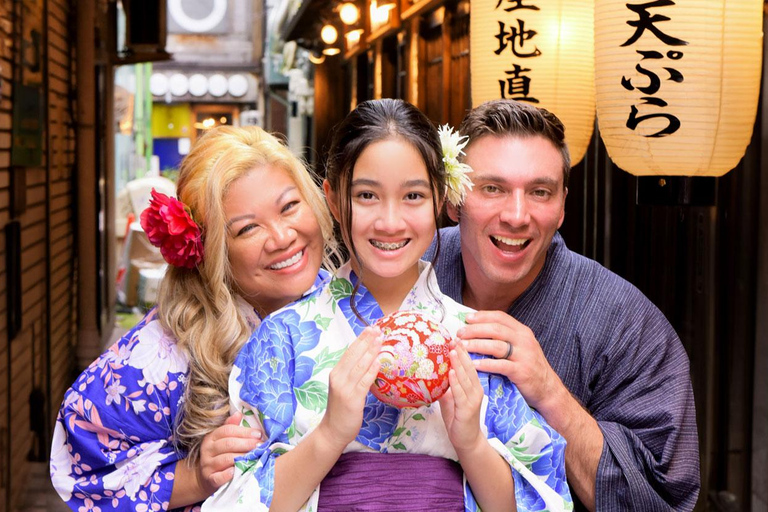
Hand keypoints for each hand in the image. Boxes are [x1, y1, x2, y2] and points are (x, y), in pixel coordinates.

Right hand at [196, 412, 263, 495]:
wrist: (206, 477)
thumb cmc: (219, 455)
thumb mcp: (222, 439)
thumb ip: (230, 427)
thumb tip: (239, 414)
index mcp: (211, 437)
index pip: (227, 430)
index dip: (244, 432)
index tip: (258, 434)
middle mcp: (207, 450)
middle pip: (228, 444)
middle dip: (246, 443)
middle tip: (260, 445)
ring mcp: (207, 465)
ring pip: (225, 459)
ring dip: (242, 457)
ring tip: (255, 456)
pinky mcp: (209, 479)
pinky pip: (218, 477)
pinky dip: (227, 474)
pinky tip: (236, 471)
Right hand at [318, 326, 382, 450]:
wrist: (332, 431)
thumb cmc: (341, 408)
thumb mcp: (344, 386)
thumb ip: (353, 373)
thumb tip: (369, 357)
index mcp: (336, 373)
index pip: (349, 352)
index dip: (360, 339)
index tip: (371, 328)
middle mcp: (338, 378)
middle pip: (354, 355)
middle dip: (366, 341)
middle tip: (377, 329)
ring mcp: (345, 388)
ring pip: (360, 366)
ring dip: (371, 351)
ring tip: (380, 340)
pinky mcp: (352, 399)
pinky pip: (364, 381)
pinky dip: (371, 370)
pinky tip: (379, 361)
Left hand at [438, 342, 484, 452]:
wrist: (467, 441)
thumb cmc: (458, 418)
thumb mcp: (449, 398)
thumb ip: (444, 386)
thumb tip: (430, 373)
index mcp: (473, 386)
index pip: (468, 365)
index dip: (462, 352)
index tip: (455, 338)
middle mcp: (476, 390)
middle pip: (469, 368)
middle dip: (461, 353)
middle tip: (454, 339)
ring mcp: (473, 400)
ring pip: (465, 378)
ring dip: (458, 364)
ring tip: (452, 351)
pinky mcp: (467, 410)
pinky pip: (460, 394)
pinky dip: (455, 382)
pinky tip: (451, 373)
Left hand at [457, 310, 564, 410]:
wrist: (547, 388)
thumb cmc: (528, 366)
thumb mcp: (520, 347)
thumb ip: (504, 337)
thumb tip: (478, 329)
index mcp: (522, 331)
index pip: (500, 317)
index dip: (482, 316)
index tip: (467, 318)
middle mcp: (524, 340)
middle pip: (495, 330)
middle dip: (475, 330)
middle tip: (460, 334)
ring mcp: (524, 356)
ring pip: (496, 346)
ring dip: (476, 345)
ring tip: (462, 347)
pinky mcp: (522, 371)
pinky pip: (501, 365)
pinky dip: (485, 364)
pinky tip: (473, 364)